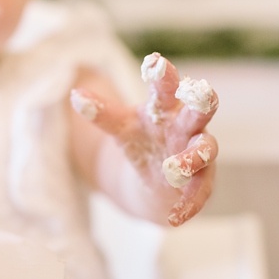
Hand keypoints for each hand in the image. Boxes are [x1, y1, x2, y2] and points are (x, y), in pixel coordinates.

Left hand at [70, 53, 218, 226]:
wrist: (157, 181)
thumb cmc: (143, 141)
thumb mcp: (121, 127)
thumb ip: (102, 112)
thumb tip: (74, 94)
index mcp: (166, 108)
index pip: (166, 87)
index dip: (163, 75)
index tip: (156, 62)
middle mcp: (187, 126)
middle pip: (199, 110)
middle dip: (201, 102)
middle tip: (200, 92)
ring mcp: (197, 153)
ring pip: (205, 149)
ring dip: (193, 157)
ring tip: (176, 168)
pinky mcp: (201, 183)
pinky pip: (201, 191)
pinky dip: (189, 203)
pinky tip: (175, 216)